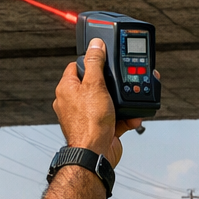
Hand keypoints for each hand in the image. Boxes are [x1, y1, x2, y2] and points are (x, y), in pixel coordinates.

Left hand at [53, 38, 142, 167]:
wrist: (96, 154)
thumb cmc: (90, 123)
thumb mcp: (95, 85)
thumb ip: (95, 62)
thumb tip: (95, 45)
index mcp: (67, 90)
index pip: (77, 67)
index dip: (91, 61)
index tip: (104, 59)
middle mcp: (74, 103)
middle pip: (96, 84)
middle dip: (112, 84)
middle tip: (121, 82)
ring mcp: (87, 117)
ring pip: (108, 102)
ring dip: (121, 102)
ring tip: (128, 102)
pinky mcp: (100, 129)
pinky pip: (115, 118)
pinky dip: (125, 117)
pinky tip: (131, 117)